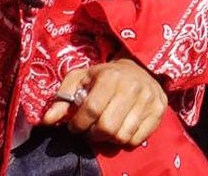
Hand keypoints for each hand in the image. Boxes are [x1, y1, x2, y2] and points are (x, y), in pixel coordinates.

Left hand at [42, 59, 166, 148]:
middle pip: (107, 128)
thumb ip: (62, 99)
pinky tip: (122, 127)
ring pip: (122, 136)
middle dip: (93, 134)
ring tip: (107, 127)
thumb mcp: (80, 80)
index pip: (91, 111)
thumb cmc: (104, 76)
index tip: (75, 125)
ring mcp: (149, 99)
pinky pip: (138, 138)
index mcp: (111, 76)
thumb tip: (47, 120)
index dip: (78, 124)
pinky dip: (126, 138)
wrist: (139, 68)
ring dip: (109, 138)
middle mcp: (133, 86)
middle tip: (91, 128)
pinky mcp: (159, 109)